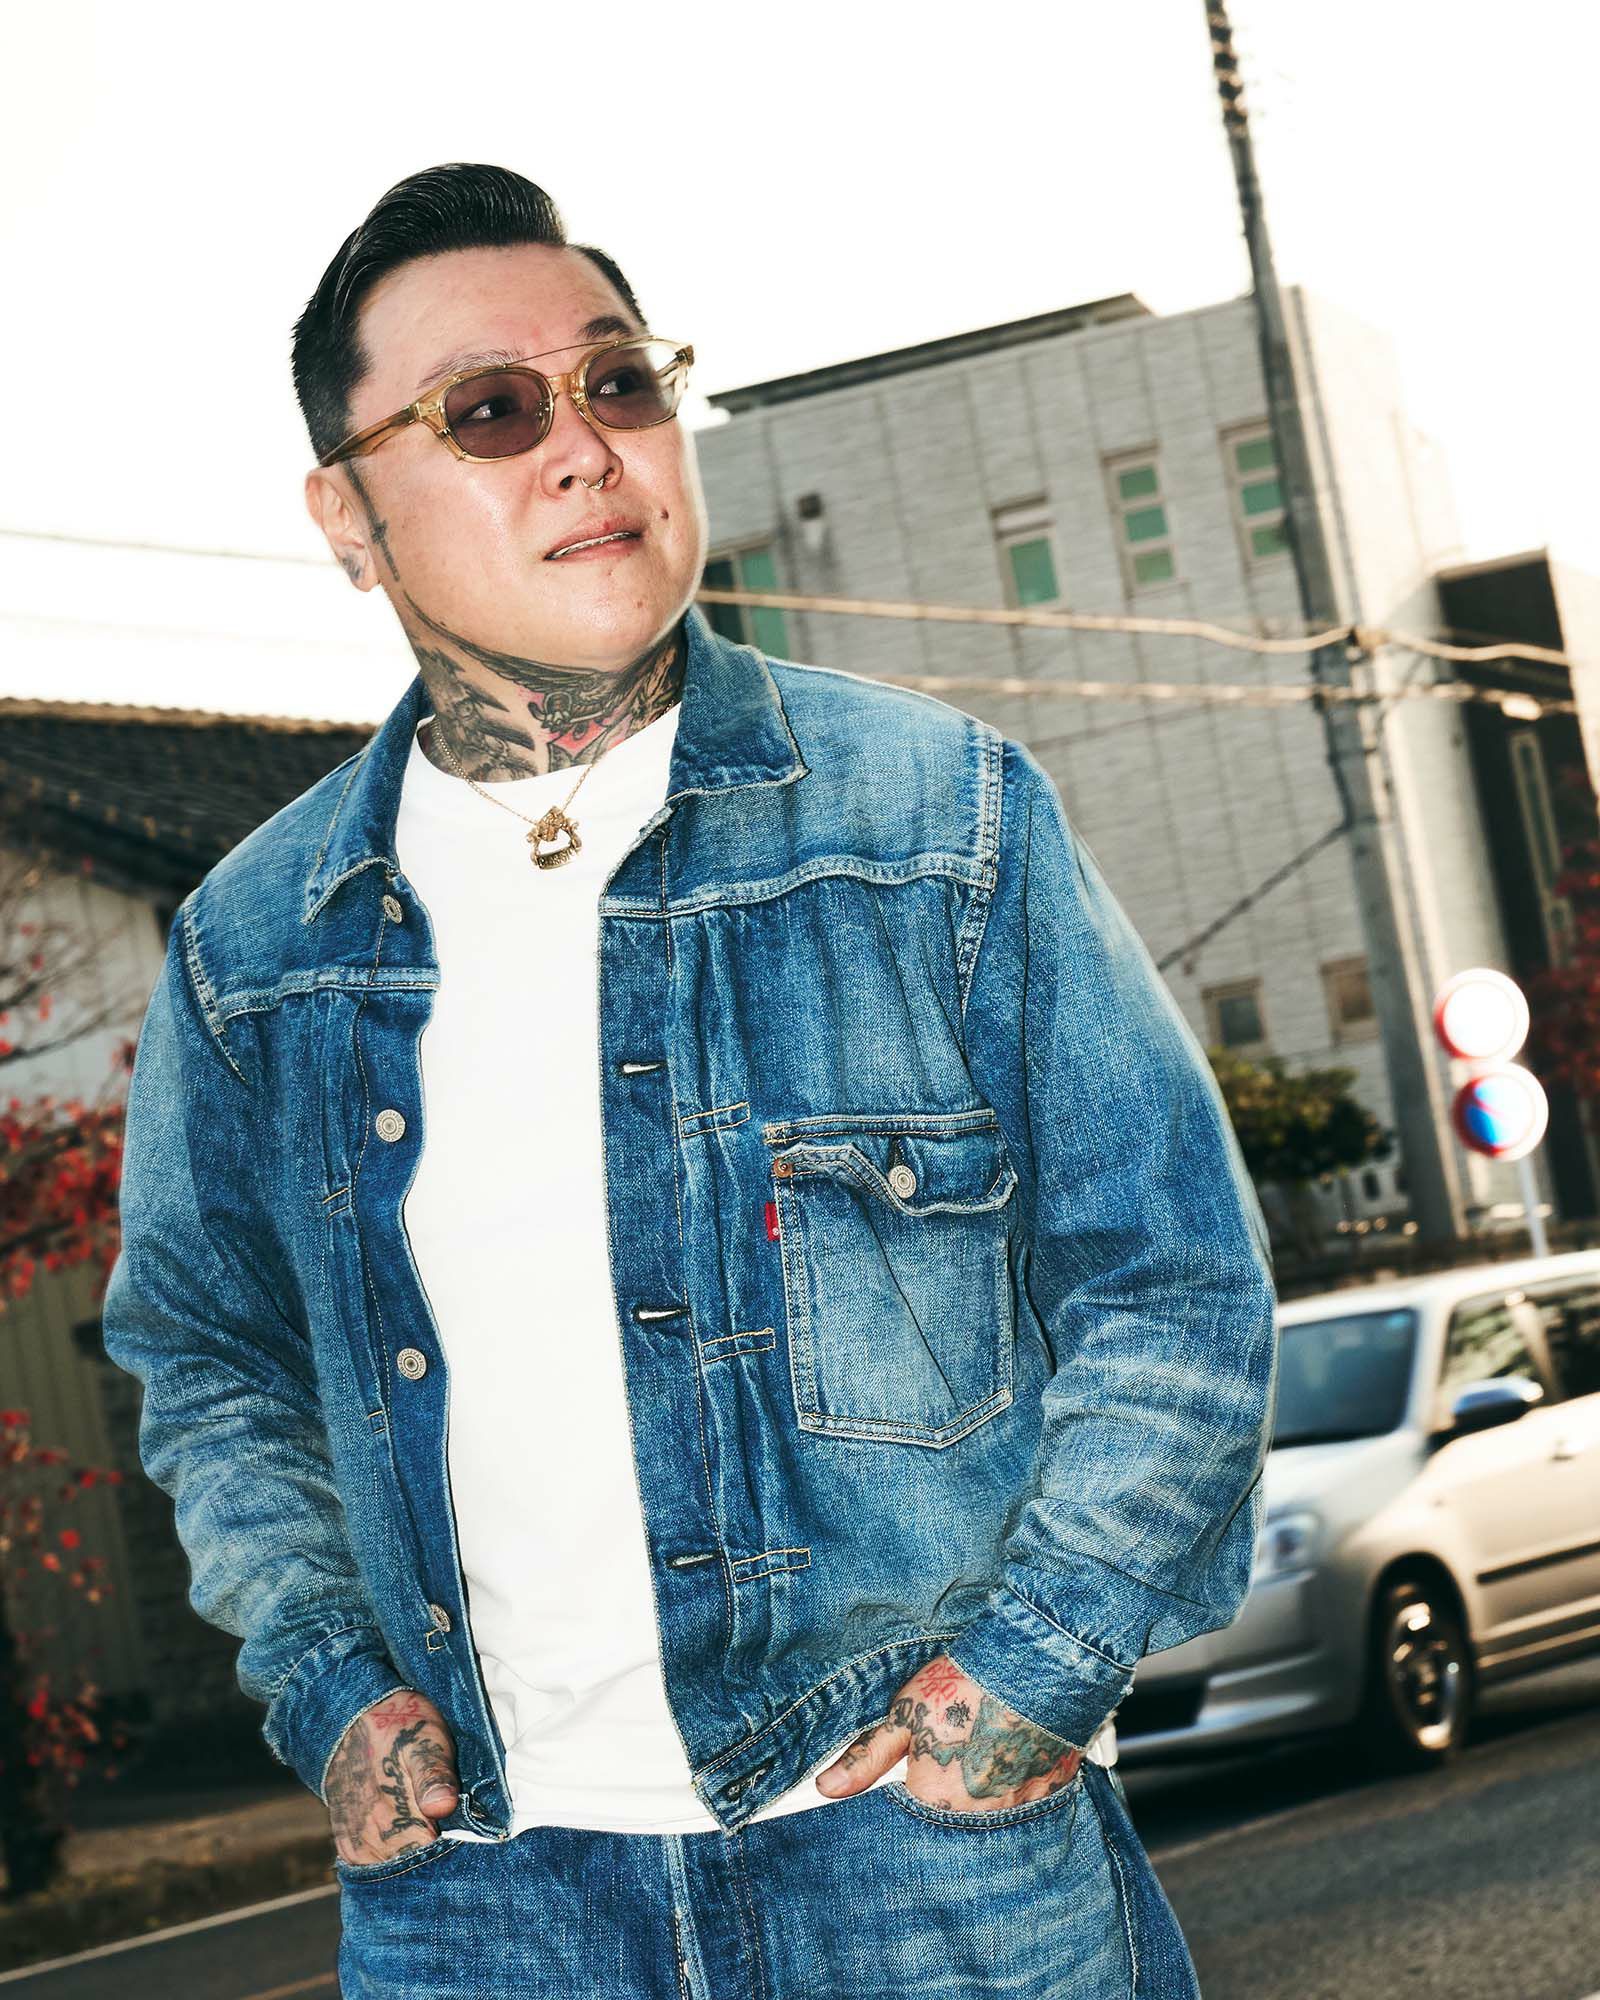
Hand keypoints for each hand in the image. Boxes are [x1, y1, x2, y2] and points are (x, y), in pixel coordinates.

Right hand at [324, 1689, 460, 1865]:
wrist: (351, 1717)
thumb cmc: (399, 1728)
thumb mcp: (426, 1740)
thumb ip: (434, 1776)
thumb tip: (442, 1807)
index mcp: (396, 1818)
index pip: (431, 1862)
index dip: (451, 1852)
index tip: (462, 1835)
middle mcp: (371, 1840)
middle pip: (412, 1872)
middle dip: (432, 1860)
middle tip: (446, 1830)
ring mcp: (356, 1846)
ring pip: (392, 1872)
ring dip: (411, 1860)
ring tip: (426, 1830)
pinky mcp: (347, 1844)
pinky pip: (372, 1868)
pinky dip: (390, 1860)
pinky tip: (404, 1838)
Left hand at [815, 1654, 1080, 1813]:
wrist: (1034, 1668)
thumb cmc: (965, 1687)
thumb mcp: (904, 1714)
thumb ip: (867, 1757)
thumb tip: (827, 1787)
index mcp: (933, 1800)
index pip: (911, 1824)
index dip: (912, 1801)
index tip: (914, 1781)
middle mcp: (973, 1817)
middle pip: (952, 1826)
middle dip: (948, 1803)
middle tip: (954, 1765)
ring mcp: (1014, 1813)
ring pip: (990, 1822)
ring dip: (983, 1802)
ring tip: (984, 1762)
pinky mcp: (1046, 1799)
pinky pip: (1027, 1812)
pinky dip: (1017, 1794)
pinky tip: (1015, 1765)